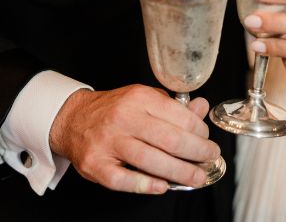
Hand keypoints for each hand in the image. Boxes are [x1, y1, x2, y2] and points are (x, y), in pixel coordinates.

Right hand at [49, 85, 218, 193]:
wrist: (74, 119)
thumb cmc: (114, 110)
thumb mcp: (144, 98)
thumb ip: (173, 107)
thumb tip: (201, 109)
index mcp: (139, 98)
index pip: (177, 115)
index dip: (198, 130)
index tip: (207, 139)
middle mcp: (124, 119)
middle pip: (168, 139)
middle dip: (196, 152)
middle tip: (210, 158)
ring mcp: (109, 143)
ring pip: (150, 160)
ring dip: (179, 171)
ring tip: (197, 177)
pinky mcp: (96, 165)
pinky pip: (123, 179)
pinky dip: (145, 185)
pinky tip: (162, 186)